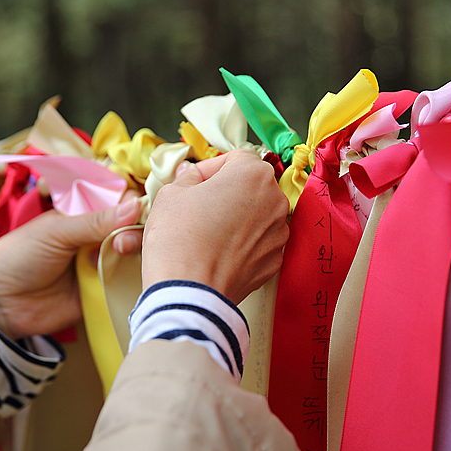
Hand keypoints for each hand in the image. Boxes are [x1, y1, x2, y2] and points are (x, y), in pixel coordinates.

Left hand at [0, 194, 141, 338]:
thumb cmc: (19, 257)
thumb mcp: (56, 232)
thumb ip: (95, 221)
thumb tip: (135, 205)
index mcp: (83, 215)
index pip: (119, 203)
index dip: (134, 203)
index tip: (142, 208)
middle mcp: (96, 238)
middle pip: (132, 228)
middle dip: (136, 229)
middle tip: (122, 241)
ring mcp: (101, 265)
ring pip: (134, 255)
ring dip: (137, 252)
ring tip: (123, 253)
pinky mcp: (103, 292)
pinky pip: (127, 283)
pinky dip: (135, 278)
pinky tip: (136, 274)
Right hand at [141, 149, 288, 304]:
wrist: (188, 292)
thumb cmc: (178, 239)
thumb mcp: (171, 193)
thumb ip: (188, 177)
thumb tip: (193, 176)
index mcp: (253, 174)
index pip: (234, 158)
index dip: (210, 169)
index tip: (194, 183)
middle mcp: (275, 201)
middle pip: (250, 186)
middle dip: (227, 193)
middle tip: (199, 208)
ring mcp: (278, 233)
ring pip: (256, 215)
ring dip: (237, 218)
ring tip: (208, 234)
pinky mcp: (274, 261)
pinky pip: (258, 243)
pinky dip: (242, 244)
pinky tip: (218, 252)